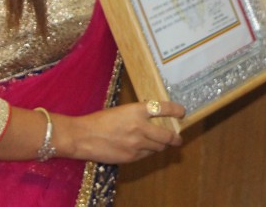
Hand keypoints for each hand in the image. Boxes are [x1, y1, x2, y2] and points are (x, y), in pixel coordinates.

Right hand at [56, 99, 184, 163]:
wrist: (83, 136)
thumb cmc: (100, 121)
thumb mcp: (121, 111)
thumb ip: (138, 114)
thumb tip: (154, 118)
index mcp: (137, 110)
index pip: (164, 108)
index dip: (176, 110)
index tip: (182, 112)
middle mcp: (140, 127)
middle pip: (167, 135)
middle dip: (175, 138)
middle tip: (178, 138)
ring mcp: (136, 144)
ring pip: (158, 147)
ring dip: (161, 145)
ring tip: (161, 144)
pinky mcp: (131, 157)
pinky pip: (146, 155)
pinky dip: (148, 152)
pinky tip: (144, 149)